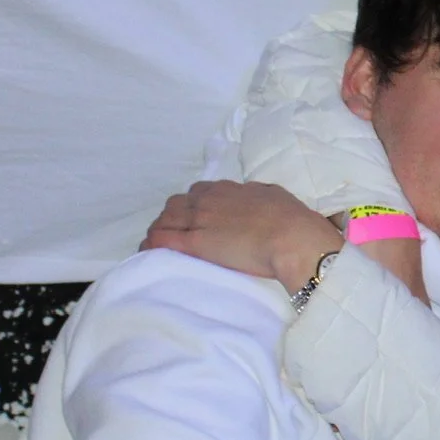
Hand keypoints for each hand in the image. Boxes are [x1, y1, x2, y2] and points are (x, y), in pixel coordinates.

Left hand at [141, 181, 339, 290]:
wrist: (292, 238)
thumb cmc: (292, 220)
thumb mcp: (274, 197)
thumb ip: (257, 196)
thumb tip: (254, 198)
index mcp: (229, 189)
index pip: (199, 192)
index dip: (194, 205)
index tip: (196, 216)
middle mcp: (209, 200)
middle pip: (176, 204)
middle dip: (173, 217)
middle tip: (175, 232)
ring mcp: (200, 221)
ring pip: (165, 220)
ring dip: (160, 230)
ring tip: (158, 244)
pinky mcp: (195, 243)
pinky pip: (162, 240)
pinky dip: (151, 244)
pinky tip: (147, 251)